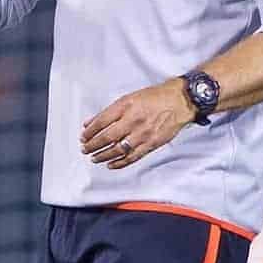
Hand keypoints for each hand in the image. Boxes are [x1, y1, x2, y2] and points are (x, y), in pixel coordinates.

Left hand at [80, 78, 194, 168]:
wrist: (179, 101)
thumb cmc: (154, 97)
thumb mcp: (128, 98)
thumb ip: (109, 111)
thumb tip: (91, 122)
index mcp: (125, 106)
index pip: (101, 121)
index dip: (90, 131)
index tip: (83, 137)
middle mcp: (133, 120)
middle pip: (107, 137)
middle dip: (93, 145)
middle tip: (85, 149)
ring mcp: (142, 134)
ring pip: (118, 149)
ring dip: (103, 155)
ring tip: (94, 158)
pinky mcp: (152, 144)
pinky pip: (133, 157)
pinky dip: (120, 163)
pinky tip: (111, 164)